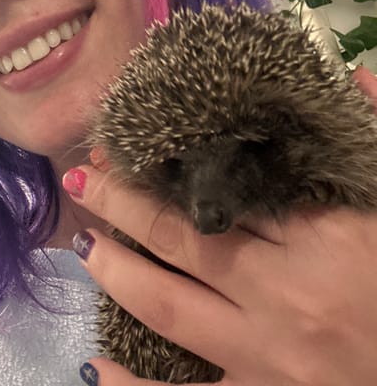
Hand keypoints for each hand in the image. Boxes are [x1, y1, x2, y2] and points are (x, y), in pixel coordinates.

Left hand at [63, 66, 376, 385]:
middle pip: (188, 237)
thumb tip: (350, 75)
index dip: (179, 160)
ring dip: (118, 269)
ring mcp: (270, 358)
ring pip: (171, 306)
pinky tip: (93, 364)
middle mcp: (287, 295)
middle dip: (127, 204)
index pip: (235, 186)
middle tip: (85, 176)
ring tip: (81, 239)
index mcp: (329, 238)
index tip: (140, 139)